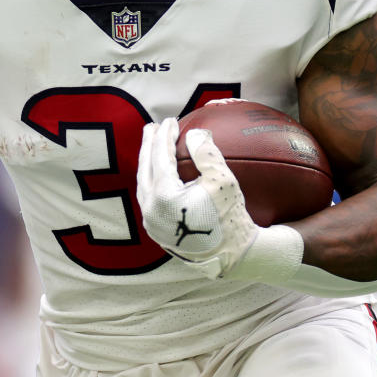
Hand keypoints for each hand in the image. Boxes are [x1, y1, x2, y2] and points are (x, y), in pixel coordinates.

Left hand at [135, 117, 257, 278]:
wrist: (234, 256)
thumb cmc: (231, 216)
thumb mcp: (223, 181)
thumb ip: (206, 153)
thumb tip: (194, 133)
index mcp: (164, 197)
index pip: (159, 157)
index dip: (164, 136)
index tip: (171, 121)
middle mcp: (151, 209)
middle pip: (144, 168)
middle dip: (148, 145)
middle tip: (153, 127)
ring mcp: (150, 222)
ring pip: (143, 183)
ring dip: (147, 162)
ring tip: (153, 145)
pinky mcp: (155, 230)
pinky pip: (148, 197)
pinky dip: (152, 179)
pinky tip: (158, 170)